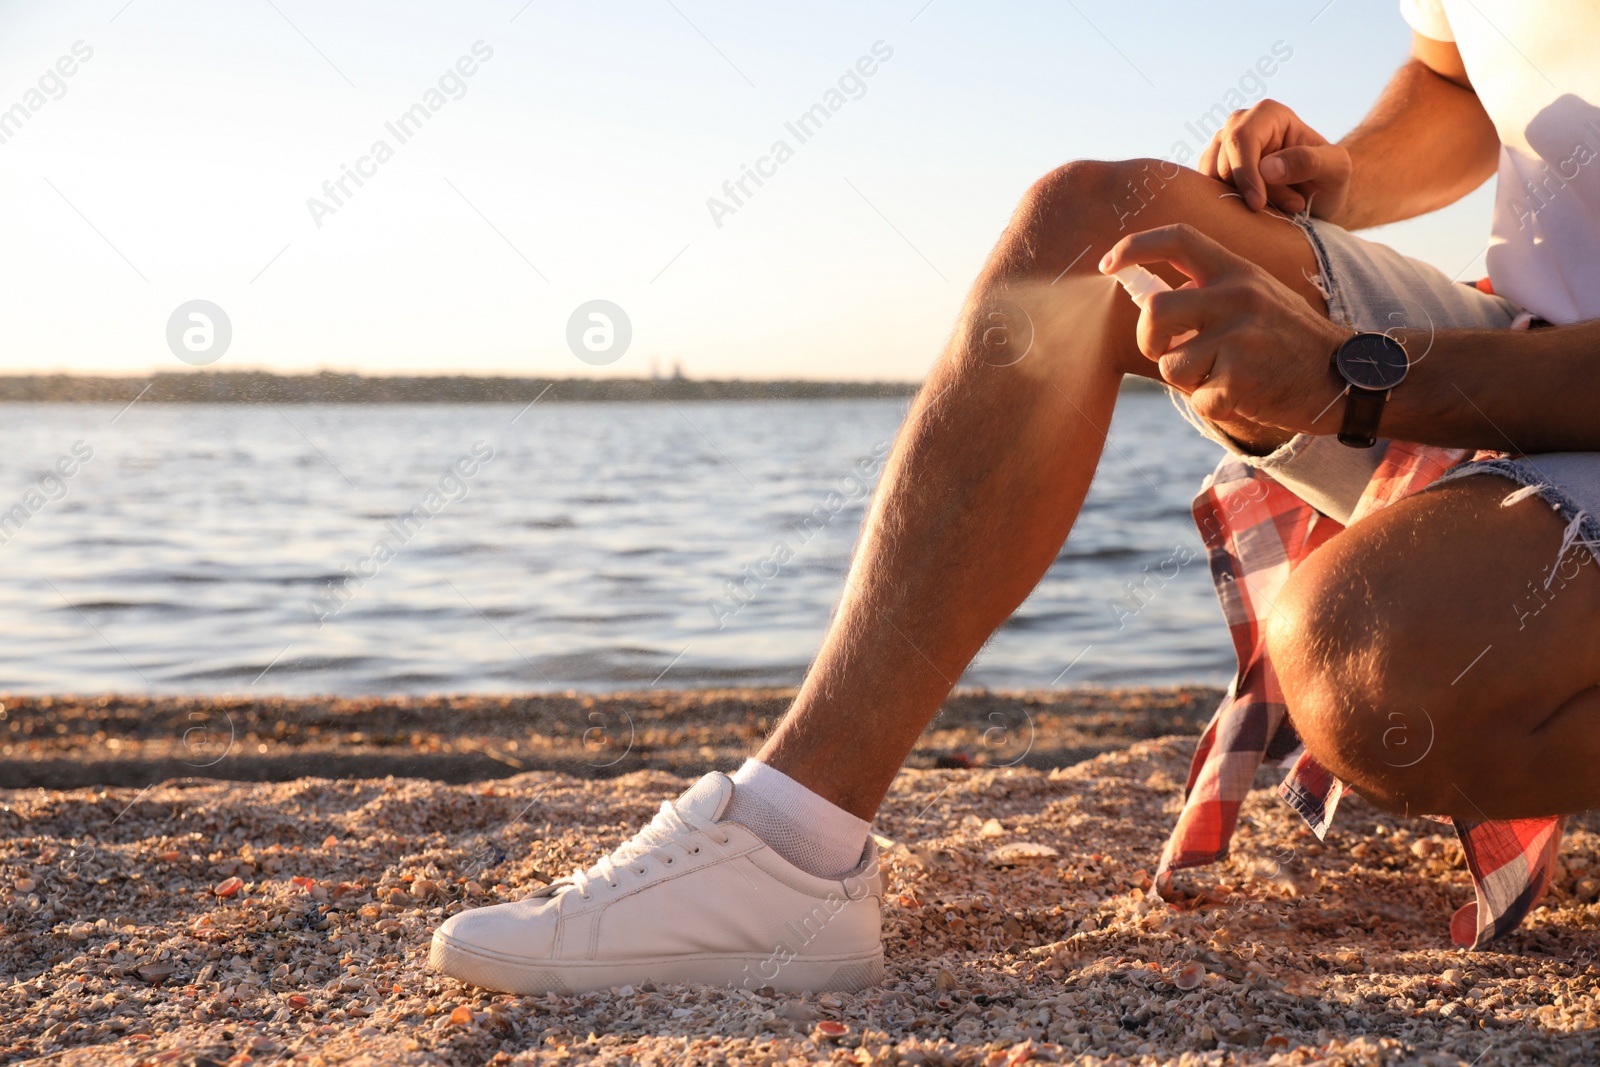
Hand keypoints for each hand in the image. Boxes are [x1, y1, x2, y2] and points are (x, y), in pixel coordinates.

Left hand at [1101, 224, 1353, 434]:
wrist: (1344, 377)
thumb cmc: (1288, 340)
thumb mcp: (1255, 297)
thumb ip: (1209, 292)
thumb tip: (1150, 298)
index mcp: (1237, 269)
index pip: (1178, 239)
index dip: (1134, 247)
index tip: (1108, 264)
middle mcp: (1237, 295)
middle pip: (1154, 312)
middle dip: (1149, 340)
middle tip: (1169, 351)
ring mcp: (1239, 336)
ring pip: (1171, 363)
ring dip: (1189, 379)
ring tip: (1226, 375)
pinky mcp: (1240, 378)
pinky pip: (1198, 398)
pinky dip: (1213, 404)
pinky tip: (1245, 394)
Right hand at [1199, 99, 1351, 220]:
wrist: (1320, 199)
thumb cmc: (1330, 179)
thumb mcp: (1336, 169)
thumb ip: (1308, 162)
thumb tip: (1266, 167)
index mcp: (1268, 114)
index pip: (1241, 139)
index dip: (1246, 173)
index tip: (1258, 204)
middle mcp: (1240, 125)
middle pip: (1224, 163)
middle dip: (1249, 192)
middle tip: (1288, 207)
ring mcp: (1222, 148)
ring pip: (1212, 180)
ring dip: (1239, 202)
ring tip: (1278, 209)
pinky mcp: (1213, 172)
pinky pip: (1206, 192)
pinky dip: (1227, 207)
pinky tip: (1255, 212)